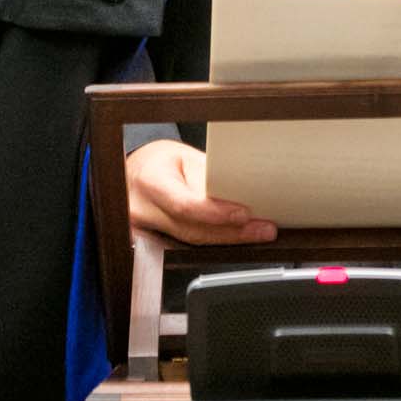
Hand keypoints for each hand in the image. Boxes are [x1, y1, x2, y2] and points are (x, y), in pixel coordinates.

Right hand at [125, 139, 275, 245]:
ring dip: (229, 239)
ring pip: (193, 241)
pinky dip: (215, 240)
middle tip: (264, 228)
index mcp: (150, 182)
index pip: (184, 205)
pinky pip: (189, 244)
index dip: (216, 214)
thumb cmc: (159, 161)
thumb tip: (240, 194)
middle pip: (193, 230)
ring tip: (258, 232)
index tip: (244, 214)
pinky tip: (237, 237)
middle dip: (233, 232)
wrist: (136, 172)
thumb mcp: (183, 157)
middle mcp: (144, 211)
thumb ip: (207, 178)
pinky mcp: (155, 242)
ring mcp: (146, 231)